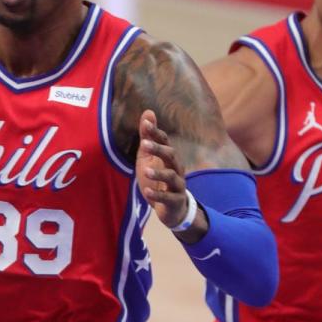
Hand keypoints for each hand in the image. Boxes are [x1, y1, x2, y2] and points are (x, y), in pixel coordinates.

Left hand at [135, 110, 195, 230]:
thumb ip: (148, 137)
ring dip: (158, 173)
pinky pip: (168, 198)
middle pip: (171, 155)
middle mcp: (176, 168)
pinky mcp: (175, 201)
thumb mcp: (148, 158)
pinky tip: (147, 192)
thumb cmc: (158, 180)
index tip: (145, 124)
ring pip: (171, 176)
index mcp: (169, 157)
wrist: (171, 209)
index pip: (164, 141)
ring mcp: (177, 185)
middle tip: (144, 144)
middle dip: (158, 149)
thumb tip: (148, 112)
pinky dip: (158, 195)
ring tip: (145, 171)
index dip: (155, 133)